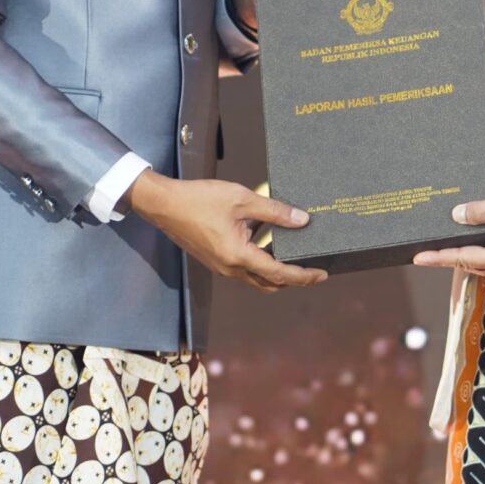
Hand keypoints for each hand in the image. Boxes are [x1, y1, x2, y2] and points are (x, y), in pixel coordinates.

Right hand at [125, 171, 327, 291]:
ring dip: (275, 273)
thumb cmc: (199, 199)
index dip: (302, 276)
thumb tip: (302, 220)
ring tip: (293, 257)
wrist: (164, 205)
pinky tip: (267, 244)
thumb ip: (274, 211)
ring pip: (255, 278)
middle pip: (269, 284)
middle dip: (292, 280)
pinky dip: (260, 264)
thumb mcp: (241, 199)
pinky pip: (243, 269)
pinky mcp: (214, 260)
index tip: (321, 275)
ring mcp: (220, 266)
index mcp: (238, 256)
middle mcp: (230, 268)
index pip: (278, 274)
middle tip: (312, 270)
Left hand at [412, 185, 484, 278]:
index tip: (417, 258)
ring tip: (446, 248)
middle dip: (449, 259)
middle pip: (471, 265)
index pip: (462, 258)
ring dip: (466, 258)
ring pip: (484, 266)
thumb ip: (481, 212)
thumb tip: (456, 216)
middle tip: (427, 252)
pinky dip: (482, 256)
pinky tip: (476, 244)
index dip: (438, 257)